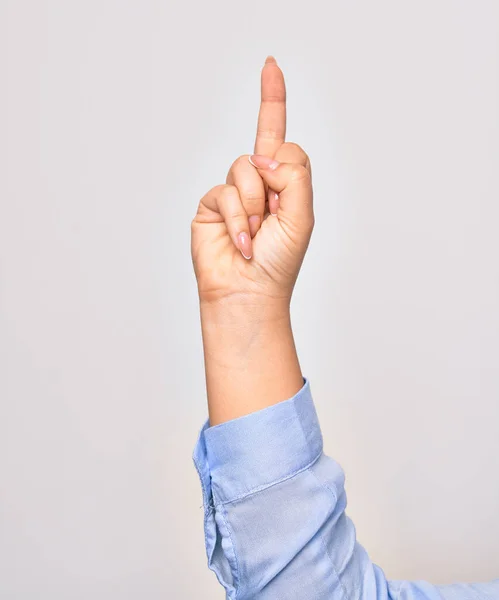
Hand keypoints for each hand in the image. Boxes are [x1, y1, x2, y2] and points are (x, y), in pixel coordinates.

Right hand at [191, 57, 314, 312]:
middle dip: (273, 185)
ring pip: (244, 169)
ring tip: (254, 234)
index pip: (278, 135)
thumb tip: (261, 157)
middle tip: (272, 219)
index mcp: (283, 183)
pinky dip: (236, 218)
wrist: (248, 292)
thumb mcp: (302, 216)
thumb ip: (294, 175)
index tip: (270, 65)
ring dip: (254, 205)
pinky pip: (223, 192)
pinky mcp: (209, 205)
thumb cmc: (278, 262)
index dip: (273, 100)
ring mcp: (232, 193)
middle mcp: (257, 183)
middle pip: (265, 150)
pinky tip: (240, 241)